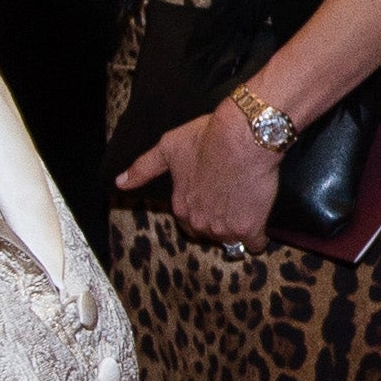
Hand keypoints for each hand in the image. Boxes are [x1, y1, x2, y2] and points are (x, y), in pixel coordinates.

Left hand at [118, 103, 279, 243]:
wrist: (244, 136)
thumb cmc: (207, 138)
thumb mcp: (168, 147)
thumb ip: (143, 168)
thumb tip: (119, 182)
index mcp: (181, 206)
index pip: (189, 225)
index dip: (201, 212)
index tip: (212, 199)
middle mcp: (200, 222)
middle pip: (210, 233)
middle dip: (219, 221)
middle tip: (231, 200)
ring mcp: (225, 228)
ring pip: (232, 239)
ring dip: (238, 228)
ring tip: (247, 206)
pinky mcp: (250, 228)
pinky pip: (255, 243)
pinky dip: (258, 236)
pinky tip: (260, 222)